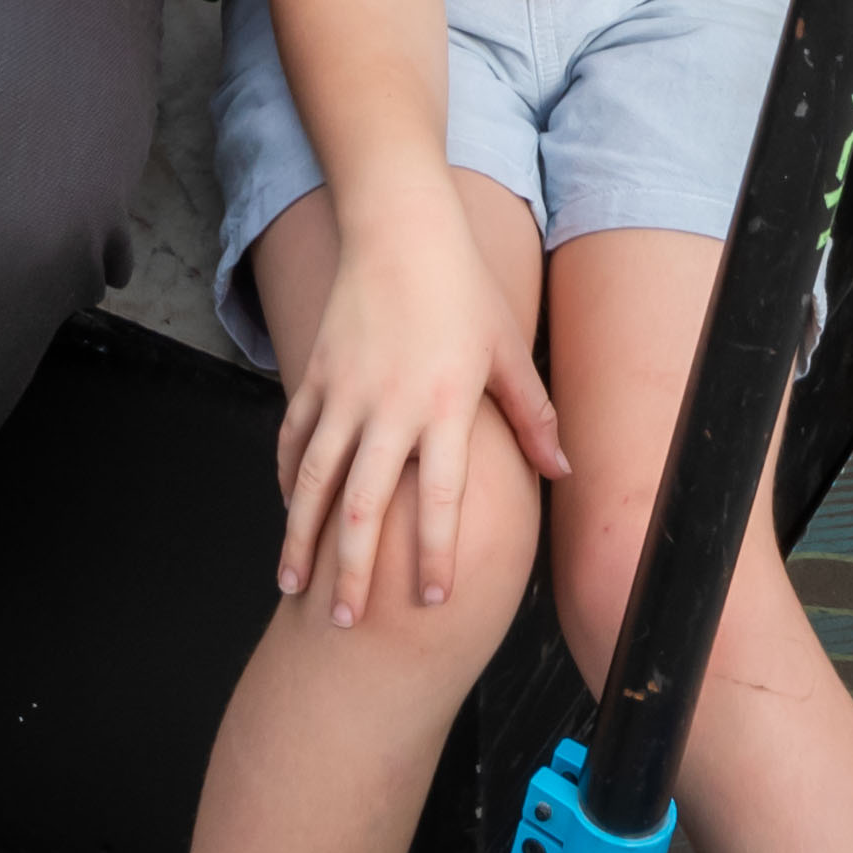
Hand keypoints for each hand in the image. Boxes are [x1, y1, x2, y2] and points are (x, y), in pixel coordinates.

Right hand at [274, 188, 565, 625]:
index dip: (438, 554)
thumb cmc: (463, 289)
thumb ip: (534, 416)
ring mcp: (344, 392)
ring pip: (314, 482)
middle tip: (344, 625)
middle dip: (353, 571)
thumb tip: (564, 470)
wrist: (399, 228)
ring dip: (301, 539)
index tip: (434, 602)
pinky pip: (295, 440)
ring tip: (292, 586)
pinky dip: (288, 480)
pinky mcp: (314, 375)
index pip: (443, 498)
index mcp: (445, 406)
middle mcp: (390, 407)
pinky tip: (288, 513)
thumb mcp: (508, 351)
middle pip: (365, 507)